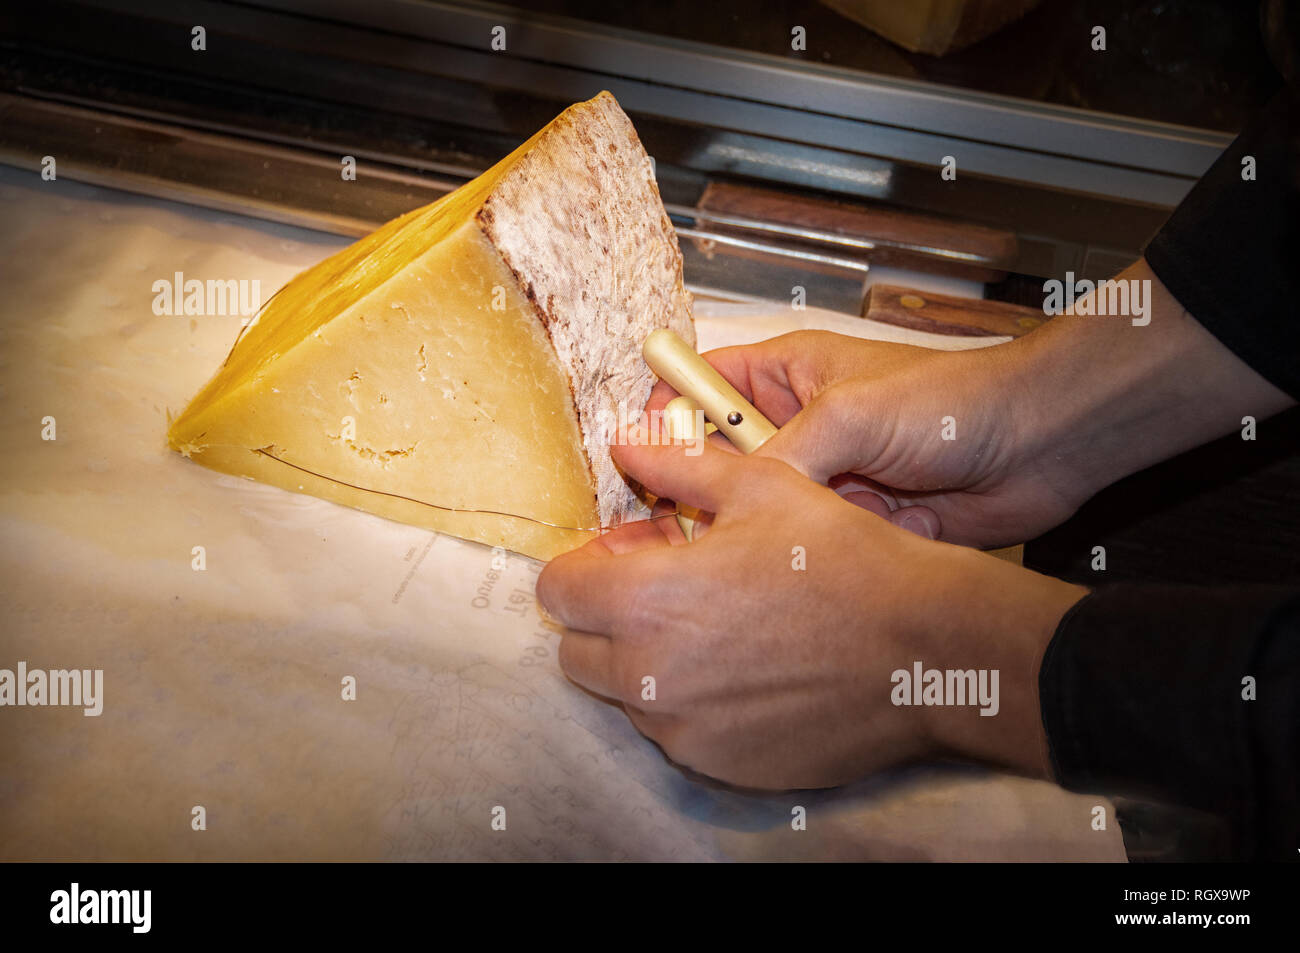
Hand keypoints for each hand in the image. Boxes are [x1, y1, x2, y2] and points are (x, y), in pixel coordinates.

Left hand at [537, 436, 1087, 789]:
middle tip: (662, 594)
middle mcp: (648, 674)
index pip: (557, 591)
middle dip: (604, 620)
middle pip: (576, 652)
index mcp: (645, 599)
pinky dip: (689, 704)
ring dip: (645, 663)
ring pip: (624, 695)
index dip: (583, 568)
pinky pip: (673, 731)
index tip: (618, 560)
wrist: (921, 649)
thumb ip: (677, 469)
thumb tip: (626, 445)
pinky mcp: (716, 763)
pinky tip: (744, 673)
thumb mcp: (761, 488)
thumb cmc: (842, 558)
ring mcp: (681, 728)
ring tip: (713, 630)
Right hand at [646, 329, 1078, 547]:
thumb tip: (722, 501)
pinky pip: (797, 545)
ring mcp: (822, 479)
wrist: (1039, 445)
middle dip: (688, 492)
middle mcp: (796, 427)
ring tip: (698, 565)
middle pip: (717, 460)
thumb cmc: (949, 401)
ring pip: (754, 511)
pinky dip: (779, 563)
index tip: (636, 459)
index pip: (702, 388)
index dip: (665, 419)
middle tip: (657, 530)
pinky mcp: (849, 524)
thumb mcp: (850, 414)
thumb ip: (781, 454)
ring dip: (733, 534)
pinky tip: (756, 586)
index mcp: (786, 375)